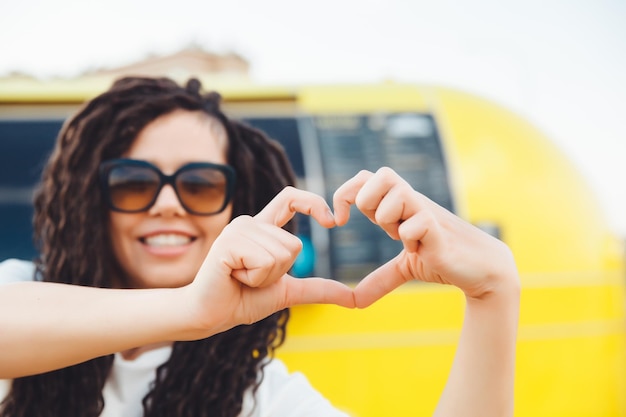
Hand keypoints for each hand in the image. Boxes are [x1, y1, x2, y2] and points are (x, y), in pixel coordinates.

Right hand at [186, 186, 354, 334]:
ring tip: (241, 278)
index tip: (332, 222)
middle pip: (294, 244)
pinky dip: (255, 279)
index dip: (313, 203)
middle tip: (251, 278)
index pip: (291, 198)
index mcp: (262, 229)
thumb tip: (354, 299)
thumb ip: (318, 289)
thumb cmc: (242, 300)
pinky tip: (233, 277)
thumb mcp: (288, 292)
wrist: (209, 316)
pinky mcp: (228, 243)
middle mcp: (250, 222)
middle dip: (279, 272)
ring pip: (281, 254)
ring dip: (265, 278)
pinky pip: (264, 261)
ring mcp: (238, 229)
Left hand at [333, 167, 517, 307]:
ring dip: (388, 219)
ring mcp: (428, 212)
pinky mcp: (439, 230)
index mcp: (400, 203)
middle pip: (381, 174)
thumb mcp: (405, 267)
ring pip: (397, 193)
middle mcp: (413, 200)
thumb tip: (354, 301)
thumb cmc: (442, 259)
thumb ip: (380, 278)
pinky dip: (410, 238)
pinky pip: (416, 223)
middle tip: (376, 225)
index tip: (339, 221)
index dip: (345, 193)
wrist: (480, 270)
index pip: (365, 177)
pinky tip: (420, 250)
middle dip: (367, 201)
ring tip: (402, 238)